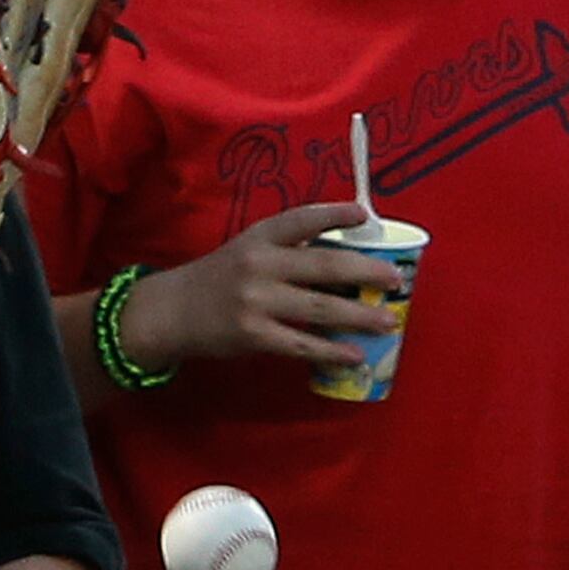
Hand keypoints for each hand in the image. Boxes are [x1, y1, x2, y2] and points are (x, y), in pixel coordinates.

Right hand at [116, 201, 397, 372]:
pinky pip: (300, 344)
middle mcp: (258, 264)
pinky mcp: (253, 335)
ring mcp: (255, 301)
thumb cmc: (221, 278)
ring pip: (319, 309)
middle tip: (395, 279)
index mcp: (259, 237)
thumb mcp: (248, 250)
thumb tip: (349, 263)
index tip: (363, 214)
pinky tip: (354, 355)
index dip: (333, 214)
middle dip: (365, 273)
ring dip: (359, 316)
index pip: (301, 220)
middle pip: (322, 266)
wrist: (173, 311)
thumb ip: (289, 251)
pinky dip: (330, 351)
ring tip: (388, 322)